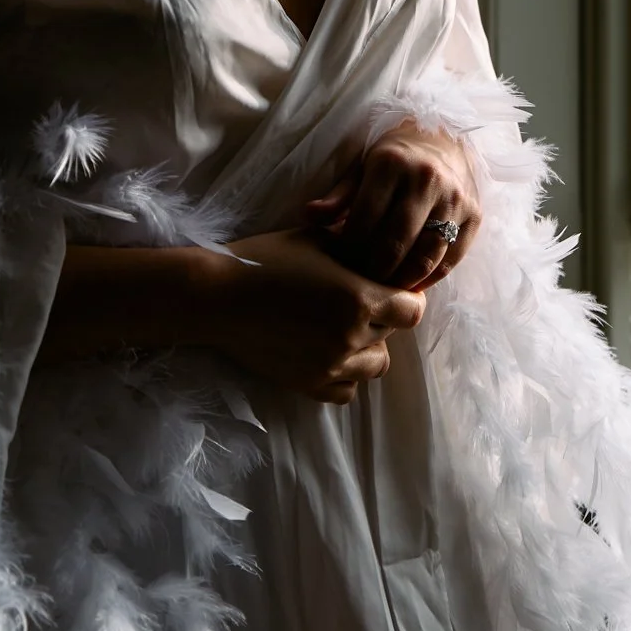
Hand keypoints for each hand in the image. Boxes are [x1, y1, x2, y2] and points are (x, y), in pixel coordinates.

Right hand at [198, 226, 425, 404]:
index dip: (406, 297)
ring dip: (368, 346)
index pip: (412, 311)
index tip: (390, 287)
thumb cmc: (268, 259)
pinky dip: (345, 375)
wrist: (218, 297)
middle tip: (357, 299)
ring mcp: (330, 367)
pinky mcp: (308, 384)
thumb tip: (384, 251)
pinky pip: (347, 391)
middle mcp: (351, 337)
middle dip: (383, 316)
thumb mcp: (319, 239)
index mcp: (360, 299)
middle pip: (393, 334)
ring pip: (376, 365)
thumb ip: (358, 249)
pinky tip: (329, 352)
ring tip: (343, 327)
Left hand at [303, 118, 481, 290]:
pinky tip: (411, 284)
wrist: (444, 142)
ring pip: (425, 256)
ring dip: (401, 280)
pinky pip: (451, 259)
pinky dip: (429, 278)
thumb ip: (338, 196)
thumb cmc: (393, 160)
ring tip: (384, 289)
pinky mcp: (475, 214)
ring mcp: (454, 198)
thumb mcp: (362, 168)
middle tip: (361, 284)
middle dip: (373, 271)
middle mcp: (427, 179)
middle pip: (395, 243)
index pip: (364, 220)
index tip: (341, 265)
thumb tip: (310, 217)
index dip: (349, 249)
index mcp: (392, 164)